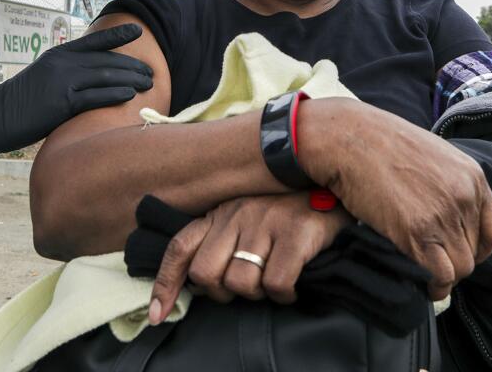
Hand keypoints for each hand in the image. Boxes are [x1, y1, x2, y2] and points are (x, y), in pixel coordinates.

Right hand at [0, 24, 152, 155]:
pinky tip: (130, 95)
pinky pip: (95, 97)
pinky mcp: (61, 103)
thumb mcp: (45, 74)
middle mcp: (63, 64)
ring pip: (105, 77)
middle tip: (151, 71)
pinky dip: (115, 94)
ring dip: (131, 79)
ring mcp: (62, 82)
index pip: (94, 40)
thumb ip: (69, 70)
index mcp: (59, 54)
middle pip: (106, 60)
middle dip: (132, 65)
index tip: (138, 32)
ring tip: (148, 83)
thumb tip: (95, 73)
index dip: (118, 35)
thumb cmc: (24, 99)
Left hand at [149, 193, 350, 323]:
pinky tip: (293, 286)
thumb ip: (223, 240)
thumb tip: (198, 282)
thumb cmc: (289, 208)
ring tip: (273, 282)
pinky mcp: (295, 232)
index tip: (158, 314)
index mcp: (220, 212)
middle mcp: (236, 213)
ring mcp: (265, 221)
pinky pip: (276, 284)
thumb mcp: (247, 215)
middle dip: (223, 292)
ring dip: (258, 294)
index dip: (166, 283)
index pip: (180, 247)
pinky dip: (284, 295)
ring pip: (240, 283)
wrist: (333, 178)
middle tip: (247, 287)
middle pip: (206, 274)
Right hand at [299, 98, 491, 300]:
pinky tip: (423, 283)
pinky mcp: (417, 232)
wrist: (348, 137)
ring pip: (460, 268)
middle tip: (434, 262)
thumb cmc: (381, 142)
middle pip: (475, 253)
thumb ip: (457, 181)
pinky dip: (434, 286)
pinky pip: (440, 275)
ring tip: (427, 276)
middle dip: (455, 261)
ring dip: (444, 277)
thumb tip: (485, 206)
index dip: (479, 249)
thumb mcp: (433, 153)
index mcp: (472, 176)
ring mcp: (443, 215)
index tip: (459, 252)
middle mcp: (465, 196)